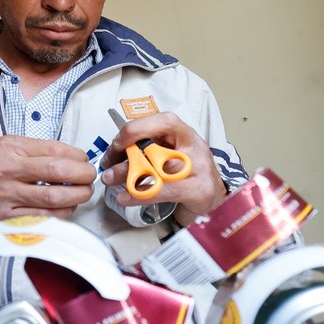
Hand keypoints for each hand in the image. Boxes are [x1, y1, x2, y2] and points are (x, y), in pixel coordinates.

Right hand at [0, 135, 96, 227]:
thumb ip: (36, 150)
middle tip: (90, 177)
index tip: (84, 160)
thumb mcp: (4, 147)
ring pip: (55, 199)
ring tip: (83, 193)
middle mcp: (6, 172)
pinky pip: (44, 219)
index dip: (77, 156)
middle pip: (59, 173)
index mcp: (8, 149)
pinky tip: (67, 208)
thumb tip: (72, 158)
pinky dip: (62, 214)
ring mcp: (6, 198)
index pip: (54, 150)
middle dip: (83, 176)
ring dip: (77, 196)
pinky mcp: (7, 220)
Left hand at [99, 111, 226, 226]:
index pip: (164, 121)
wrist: (215, 202)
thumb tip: (117, 151)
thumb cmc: (188, 177)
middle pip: (157, 146)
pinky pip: (163, 190)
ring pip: (158, 168)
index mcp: (185, 134)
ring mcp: (199, 168)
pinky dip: (140, 194)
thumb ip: (150, 149)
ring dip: (128, 173)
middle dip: (127, 155)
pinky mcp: (198, 190)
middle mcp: (194, 147)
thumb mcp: (171, 156)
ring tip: (110, 179)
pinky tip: (125, 197)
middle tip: (108, 165)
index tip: (117, 142)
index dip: (138, 128)